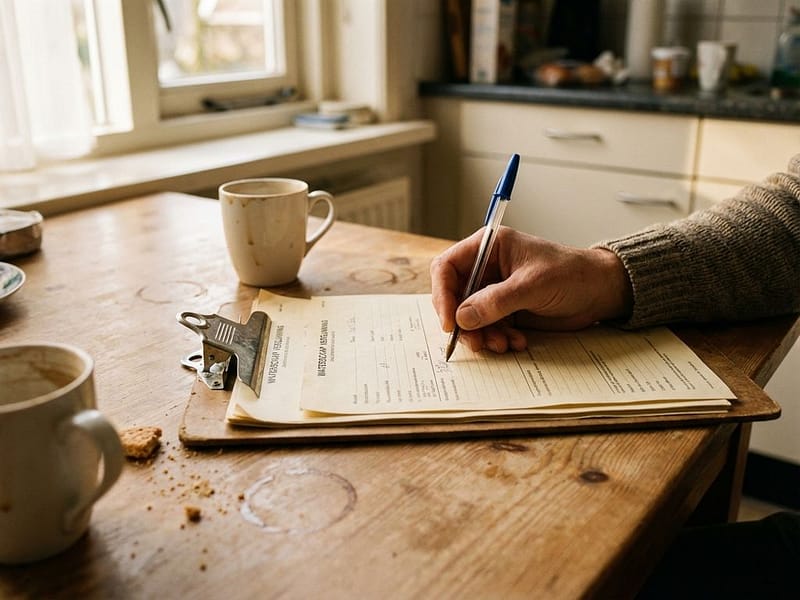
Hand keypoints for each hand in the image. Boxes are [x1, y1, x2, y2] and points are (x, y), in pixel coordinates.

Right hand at [430, 226, 632, 352]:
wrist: (600, 292)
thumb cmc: (572, 274)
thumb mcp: (533, 286)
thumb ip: (496, 301)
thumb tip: (462, 317)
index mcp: (489, 247)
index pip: (447, 267)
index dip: (443, 294)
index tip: (449, 321)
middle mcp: (487, 268)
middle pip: (454, 296)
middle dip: (463, 322)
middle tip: (476, 342)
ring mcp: (495, 290)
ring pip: (469, 317)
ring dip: (482, 335)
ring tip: (502, 344)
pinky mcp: (505, 310)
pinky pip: (488, 328)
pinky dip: (497, 338)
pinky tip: (516, 343)